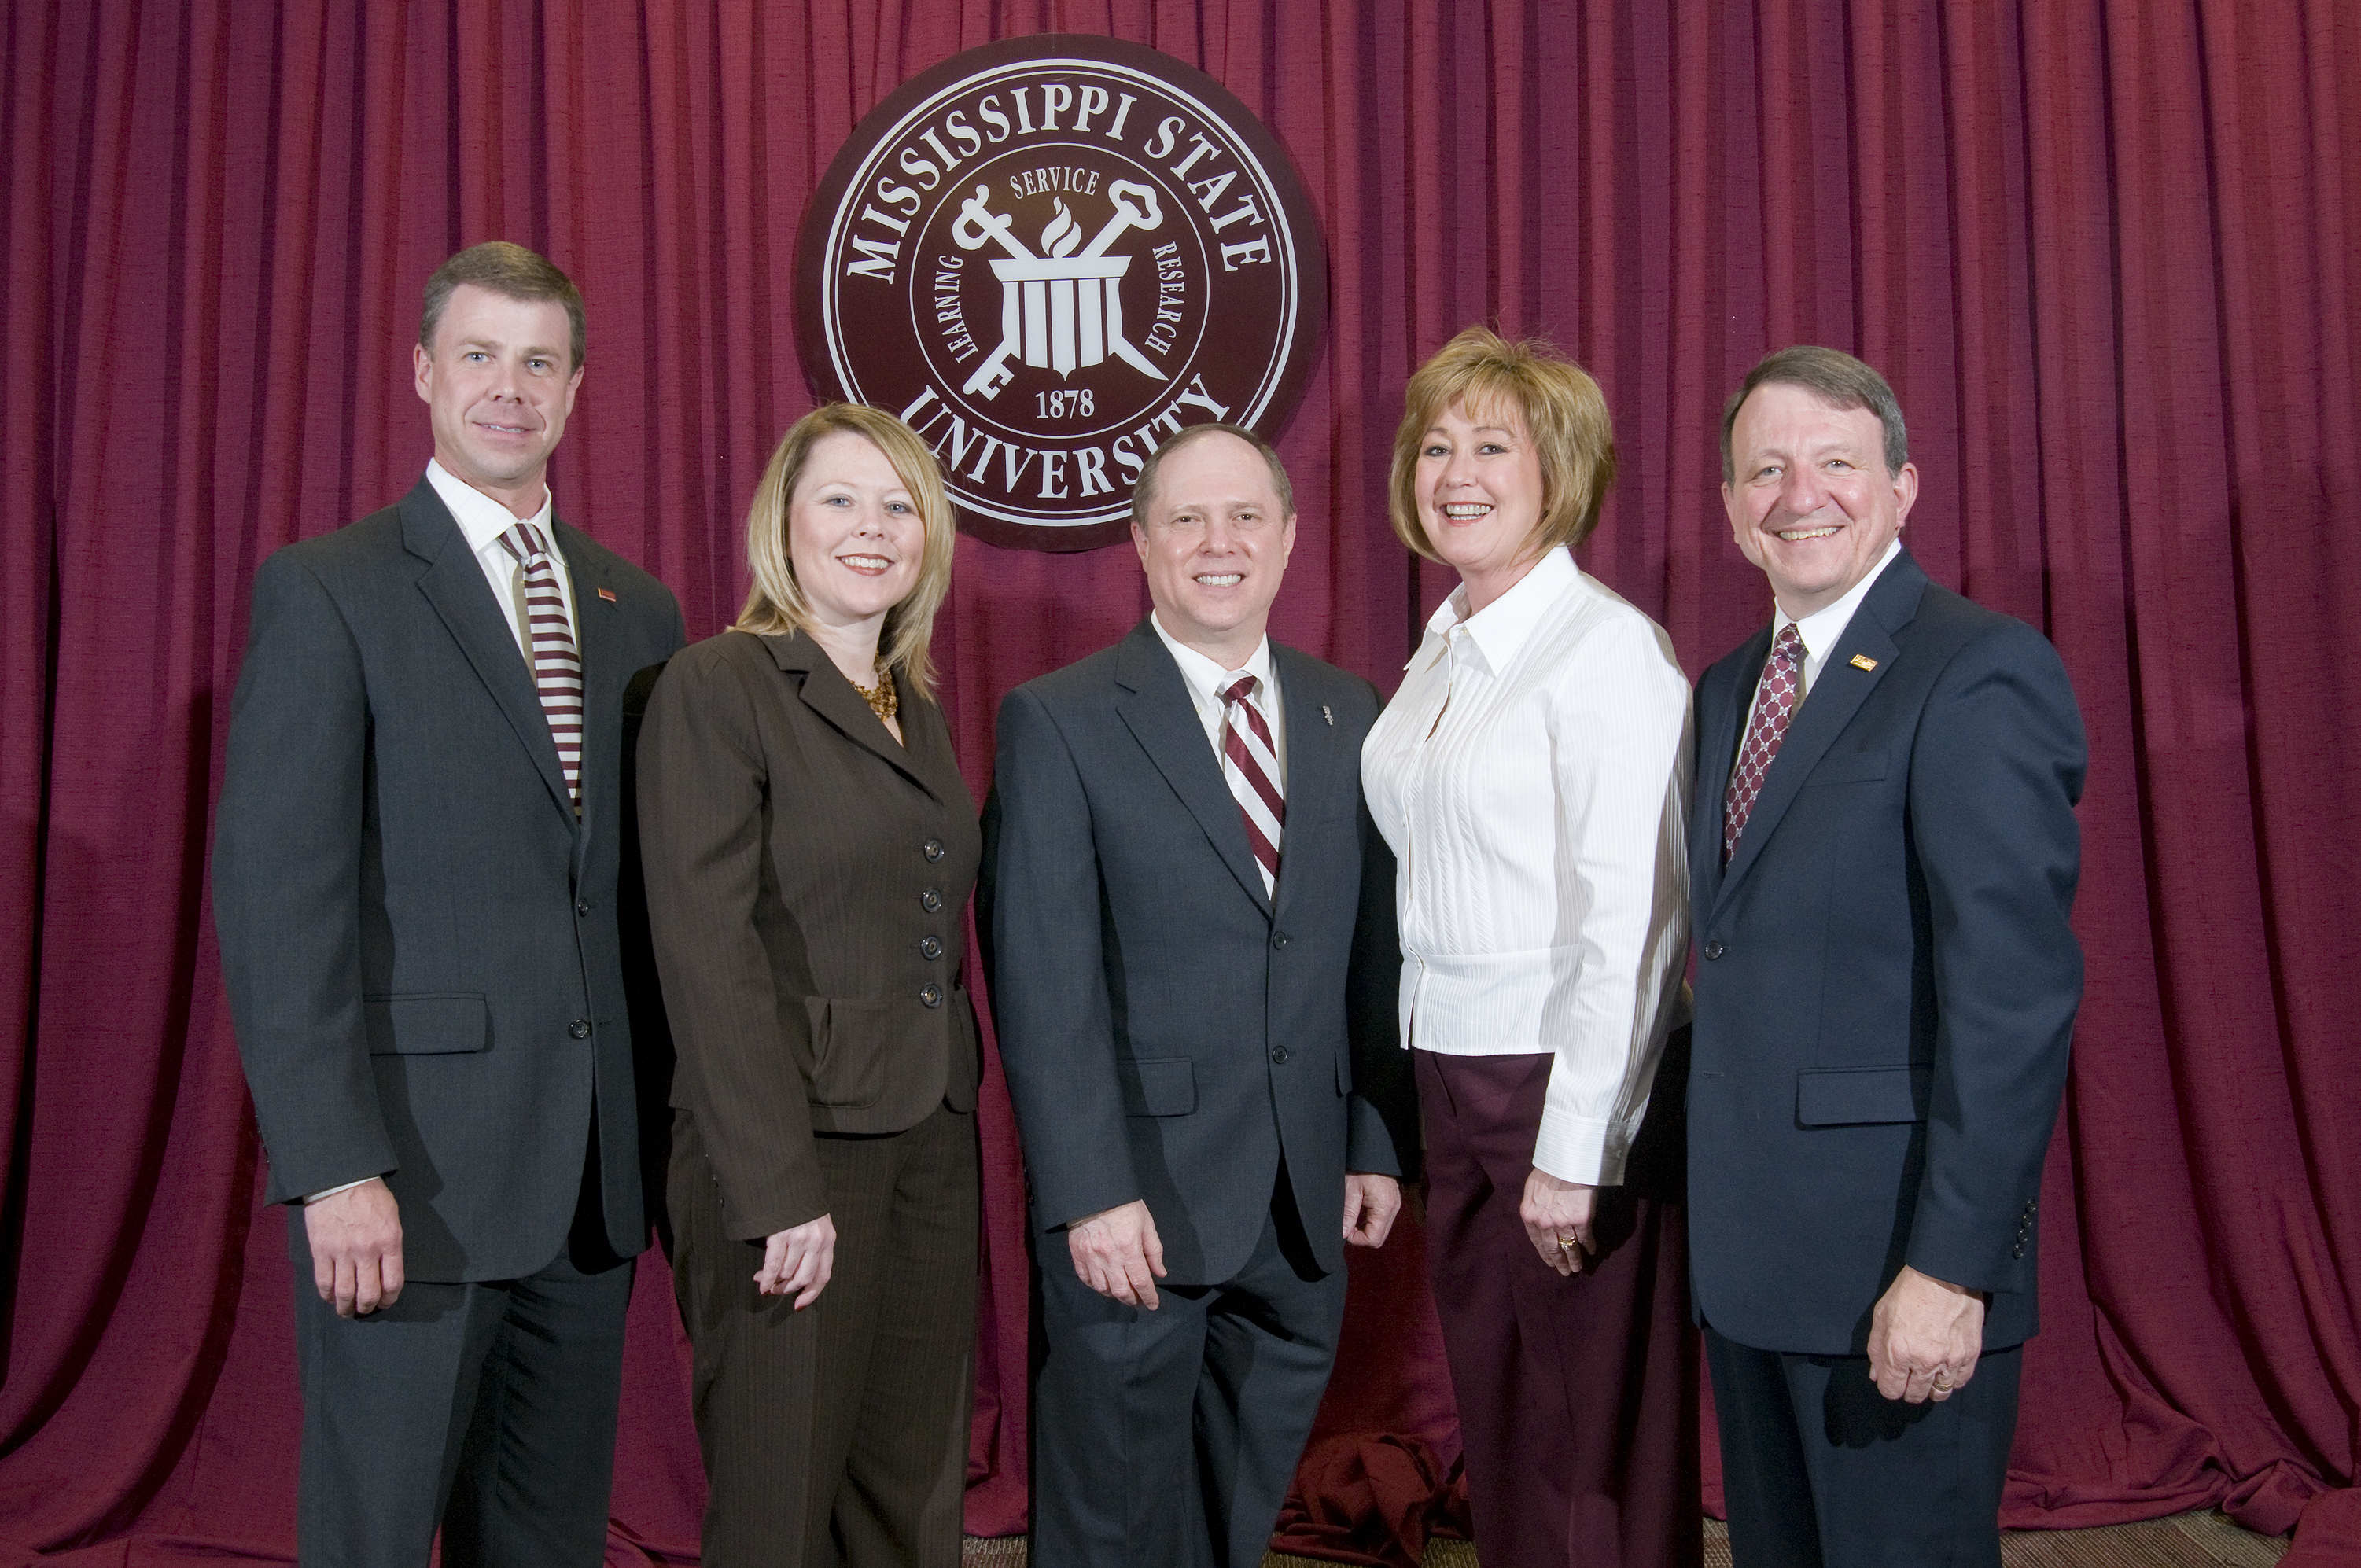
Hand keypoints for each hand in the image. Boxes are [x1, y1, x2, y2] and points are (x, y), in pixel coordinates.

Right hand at [304, 1177, 403, 1317]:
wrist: (340, 1179)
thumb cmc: (370, 1195)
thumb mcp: (392, 1216)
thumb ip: (390, 1244)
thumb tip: (386, 1269)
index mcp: (389, 1241)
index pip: (393, 1282)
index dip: (389, 1299)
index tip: (385, 1302)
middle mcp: (367, 1250)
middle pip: (368, 1293)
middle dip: (367, 1307)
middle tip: (365, 1309)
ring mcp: (342, 1252)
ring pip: (345, 1293)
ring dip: (346, 1308)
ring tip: (347, 1311)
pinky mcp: (321, 1251)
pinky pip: (323, 1282)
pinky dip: (327, 1295)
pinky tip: (331, 1298)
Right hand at [755, 1214, 835, 1308]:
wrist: (788, 1180)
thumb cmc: (800, 1205)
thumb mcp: (815, 1224)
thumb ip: (812, 1247)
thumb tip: (795, 1277)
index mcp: (828, 1240)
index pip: (823, 1276)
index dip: (811, 1294)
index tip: (799, 1305)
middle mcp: (816, 1241)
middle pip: (803, 1279)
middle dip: (786, 1289)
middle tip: (774, 1290)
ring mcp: (799, 1238)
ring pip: (787, 1274)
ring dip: (772, 1282)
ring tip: (762, 1279)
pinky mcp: (782, 1234)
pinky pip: (773, 1265)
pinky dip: (766, 1277)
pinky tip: (760, 1281)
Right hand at [1067, 1200, 1164, 1309]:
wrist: (1095, 1191)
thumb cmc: (1124, 1205)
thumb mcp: (1146, 1223)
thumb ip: (1154, 1250)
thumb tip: (1159, 1273)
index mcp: (1129, 1248)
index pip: (1141, 1282)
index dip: (1149, 1297)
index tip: (1153, 1304)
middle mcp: (1109, 1256)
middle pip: (1121, 1290)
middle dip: (1133, 1300)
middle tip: (1138, 1300)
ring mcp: (1091, 1256)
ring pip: (1103, 1288)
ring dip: (1115, 1295)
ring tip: (1122, 1293)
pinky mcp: (1077, 1253)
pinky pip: (1085, 1278)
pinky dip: (1095, 1286)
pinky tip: (1104, 1285)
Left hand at [1342, 1173, 1401, 1248]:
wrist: (1374, 1149)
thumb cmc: (1362, 1166)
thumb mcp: (1350, 1190)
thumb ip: (1348, 1214)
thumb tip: (1343, 1233)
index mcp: (1384, 1207)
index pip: (1374, 1239)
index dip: (1357, 1239)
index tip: (1346, 1230)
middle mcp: (1393, 1208)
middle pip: (1379, 1237)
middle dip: (1362, 1236)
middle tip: (1348, 1225)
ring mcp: (1395, 1205)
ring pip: (1381, 1230)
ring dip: (1366, 1229)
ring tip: (1353, 1217)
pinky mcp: (1392, 1201)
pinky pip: (1383, 1220)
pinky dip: (1371, 1221)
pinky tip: (1361, 1212)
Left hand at [1520, 1169, 1596, 1276]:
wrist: (1567, 1161)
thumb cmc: (1549, 1170)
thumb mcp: (1532, 1188)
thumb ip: (1534, 1206)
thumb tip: (1537, 1218)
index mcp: (1530, 1215)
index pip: (1536, 1241)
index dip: (1544, 1254)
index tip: (1550, 1263)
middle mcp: (1544, 1223)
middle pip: (1553, 1248)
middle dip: (1559, 1262)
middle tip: (1565, 1272)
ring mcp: (1563, 1224)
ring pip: (1570, 1248)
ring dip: (1575, 1260)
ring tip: (1577, 1268)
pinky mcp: (1581, 1222)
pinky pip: (1586, 1239)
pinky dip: (1590, 1247)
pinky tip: (1592, 1251)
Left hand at [1867, 1265, 1985, 1402]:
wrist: (1944, 1275)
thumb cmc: (1909, 1291)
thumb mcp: (1881, 1315)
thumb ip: (1877, 1349)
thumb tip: (1877, 1374)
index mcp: (1898, 1352)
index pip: (1892, 1390)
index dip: (1889, 1386)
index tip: (1891, 1379)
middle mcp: (1925, 1362)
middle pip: (1915, 1395)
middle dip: (1908, 1388)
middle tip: (1909, 1375)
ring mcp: (1950, 1361)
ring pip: (1940, 1393)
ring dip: (1931, 1388)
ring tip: (1927, 1374)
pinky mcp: (1970, 1355)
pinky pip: (1960, 1381)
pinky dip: (1952, 1380)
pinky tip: (1945, 1369)